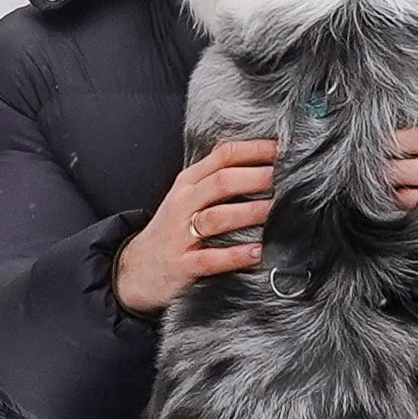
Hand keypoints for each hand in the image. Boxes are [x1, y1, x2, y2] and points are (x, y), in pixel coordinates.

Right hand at [113, 137, 278, 315]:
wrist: (136, 270)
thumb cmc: (171, 231)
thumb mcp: (187, 197)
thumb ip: (216, 179)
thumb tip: (261, 163)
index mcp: (188, 183)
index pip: (221, 157)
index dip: (252, 150)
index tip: (279, 149)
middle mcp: (183, 204)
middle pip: (220, 182)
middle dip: (253, 177)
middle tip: (281, 176)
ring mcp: (180, 235)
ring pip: (216, 217)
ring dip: (248, 212)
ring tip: (273, 210)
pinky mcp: (181, 265)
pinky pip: (210, 259)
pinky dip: (234, 256)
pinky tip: (256, 252)